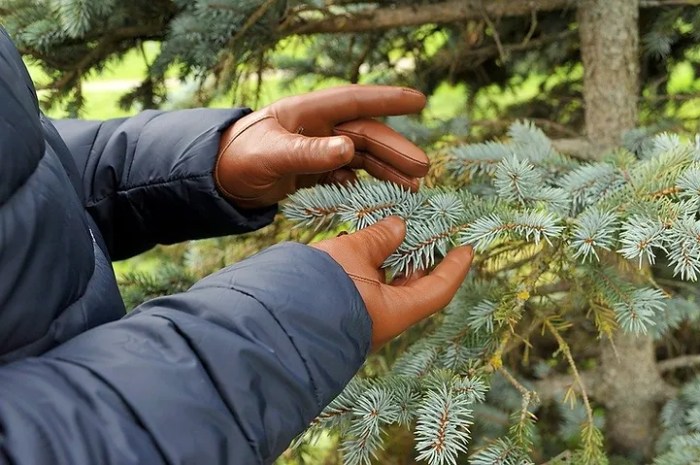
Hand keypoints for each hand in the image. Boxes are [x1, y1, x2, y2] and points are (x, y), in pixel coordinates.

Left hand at [215, 85, 428, 208]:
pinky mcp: (314, 172)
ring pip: (361, 158)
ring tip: (412, 187)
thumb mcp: (273, 155)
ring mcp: (317, 150)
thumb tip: (349, 149)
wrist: (217, 181)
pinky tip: (377, 197)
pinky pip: (346, 177)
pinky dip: (363, 186)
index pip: (355, 102)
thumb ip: (309, 153)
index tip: (419, 100)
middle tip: (422, 169)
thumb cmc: (239, 158)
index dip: (388, 101)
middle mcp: (318, 129)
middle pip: (365, 136)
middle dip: (395, 151)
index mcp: (309, 113)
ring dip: (386, 171)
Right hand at [312, 217, 473, 348]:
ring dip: (389, 260)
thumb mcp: (354, 253)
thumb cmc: (322, 285)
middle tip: (423, 231)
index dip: (454, 267)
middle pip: (413, 288)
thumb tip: (399, 226)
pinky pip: (365, 289)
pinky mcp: (341, 314)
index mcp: (396, 312)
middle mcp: (383, 321)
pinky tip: (359, 246)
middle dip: (418, 258)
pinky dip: (369, 268)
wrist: (275, 318)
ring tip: (388, 232)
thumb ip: (379, 237)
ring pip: (385, 287)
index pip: (438, 289)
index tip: (466, 248)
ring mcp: (361, 320)